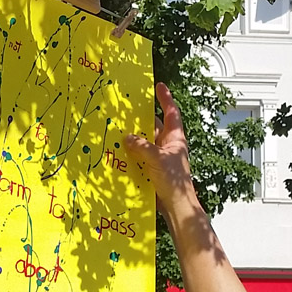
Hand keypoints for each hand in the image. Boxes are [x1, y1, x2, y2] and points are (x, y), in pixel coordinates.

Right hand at [123, 82, 194, 208]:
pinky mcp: (150, 170)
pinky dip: (128, 155)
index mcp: (174, 138)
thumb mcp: (157, 158)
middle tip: (125, 110)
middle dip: (140, 120)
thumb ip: (142, 146)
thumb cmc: (174, 181)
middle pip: (152, 127)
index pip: (171, 113)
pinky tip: (116, 153)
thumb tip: (127, 137)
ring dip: (131, 140)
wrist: (175, 206)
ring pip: (142, 143)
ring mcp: (158, 158)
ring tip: (115, 130)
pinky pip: (137, 158)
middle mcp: (166, 146)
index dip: (166, 98)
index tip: (159, 86)